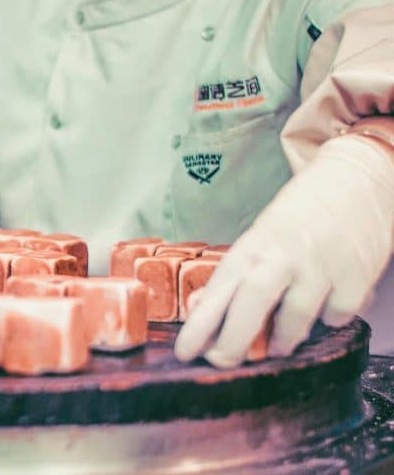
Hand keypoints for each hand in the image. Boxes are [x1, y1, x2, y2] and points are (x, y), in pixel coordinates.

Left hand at [175, 134, 393, 367]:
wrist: (354, 178)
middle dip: (232, 343)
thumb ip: (233, 276)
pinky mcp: (357, 277)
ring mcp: (321, 267)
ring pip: (296, 320)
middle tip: (222, 363)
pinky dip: (328, 319)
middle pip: (251, 307)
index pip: (219, 291)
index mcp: (253, 247)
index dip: (199, 326)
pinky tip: (322, 308)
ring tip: (274, 346)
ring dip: (282, 341)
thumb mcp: (258, 239)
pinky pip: (337, 316)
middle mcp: (284, 256)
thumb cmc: (299, 214)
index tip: (184, 352)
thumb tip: (199, 307)